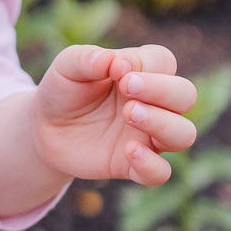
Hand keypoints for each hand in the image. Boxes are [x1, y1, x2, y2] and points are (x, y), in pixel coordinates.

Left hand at [31, 44, 197, 186]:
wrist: (44, 129)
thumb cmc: (64, 90)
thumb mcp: (66, 66)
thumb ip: (88, 58)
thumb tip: (114, 60)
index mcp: (141, 73)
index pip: (164, 62)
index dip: (146, 63)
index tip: (115, 68)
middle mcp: (153, 104)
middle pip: (186, 95)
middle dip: (162, 90)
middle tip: (127, 87)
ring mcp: (147, 136)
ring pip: (184, 134)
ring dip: (163, 123)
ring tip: (130, 114)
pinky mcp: (134, 165)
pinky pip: (160, 172)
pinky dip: (151, 163)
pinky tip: (128, 151)